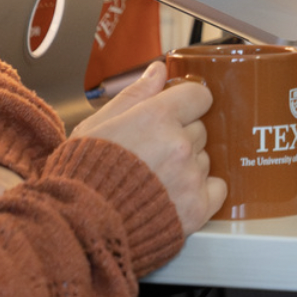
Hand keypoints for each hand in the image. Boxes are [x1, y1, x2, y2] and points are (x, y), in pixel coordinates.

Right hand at [70, 61, 226, 232]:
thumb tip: (158, 71)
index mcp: (156, 118)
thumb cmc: (82, 176)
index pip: (198, 95)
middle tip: (152, 153)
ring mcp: (190, 177)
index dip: (186, 103)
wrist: (80, 226)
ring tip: (155, 179)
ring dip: (187, 165)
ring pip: (204, 158)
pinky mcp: (197, 208)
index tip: (178, 112)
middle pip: (200, 129)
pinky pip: (217, 188)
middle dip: (181, 137)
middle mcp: (179, 145)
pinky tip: (174, 195)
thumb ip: (135, 94)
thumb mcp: (97, 124)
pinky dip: (201, 191)